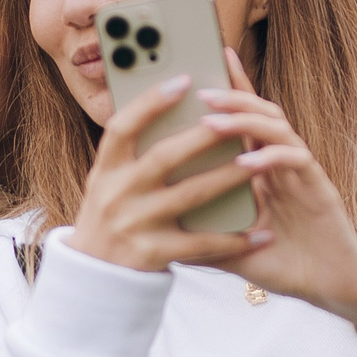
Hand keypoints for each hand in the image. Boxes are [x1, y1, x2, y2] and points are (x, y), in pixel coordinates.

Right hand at [68, 66, 276, 273]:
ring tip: (259, 165)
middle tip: (239, 120)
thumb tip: (173, 106)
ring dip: (228, 179)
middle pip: (165, 158)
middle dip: (205, 137)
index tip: (183, 80)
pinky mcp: (153, 254)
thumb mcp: (110, 181)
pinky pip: (202, 244)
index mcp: (106, 170)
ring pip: (191, 196)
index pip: (123, 127)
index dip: (151, 102)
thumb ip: (134, 152)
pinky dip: (233, 240)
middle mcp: (117, 194)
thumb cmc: (111, 216)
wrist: (95, 276)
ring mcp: (135, 225)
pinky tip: (261, 233)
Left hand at [184, 51, 356, 330]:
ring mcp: (300, 173)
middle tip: (199, 93)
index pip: (244, 123)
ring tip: (213, 121)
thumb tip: (157, 237)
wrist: (329, 287)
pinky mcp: (319, 187)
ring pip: (277, 128)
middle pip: (260, 113)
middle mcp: (281, 164)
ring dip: (245, 121)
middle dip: (231, 98)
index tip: (201, 70)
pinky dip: (270, 158)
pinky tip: (247, 164)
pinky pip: (296, 160)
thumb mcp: (232, 251)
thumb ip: (203, 238)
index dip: (230, 92)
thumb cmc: (283, 263)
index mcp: (261, 171)